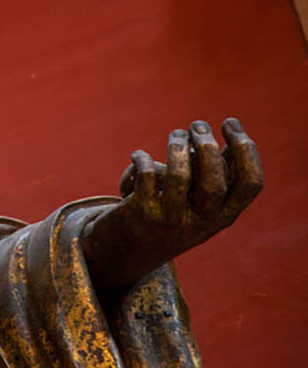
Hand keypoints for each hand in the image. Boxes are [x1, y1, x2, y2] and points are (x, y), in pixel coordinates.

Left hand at [81, 118, 263, 298]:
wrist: (124, 254)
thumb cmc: (168, 216)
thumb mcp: (199, 204)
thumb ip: (217, 175)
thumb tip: (235, 139)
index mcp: (223, 216)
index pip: (251, 184)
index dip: (246, 150)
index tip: (230, 122)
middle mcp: (201, 221)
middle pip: (215, 182)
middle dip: (207, 147)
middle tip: (197, 124)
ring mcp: (170, 219)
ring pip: (178, 177)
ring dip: (176, 148)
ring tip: (175, 135)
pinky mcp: (140, 213)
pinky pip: (145, 177)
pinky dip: (142, 159)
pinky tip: (138, 156)